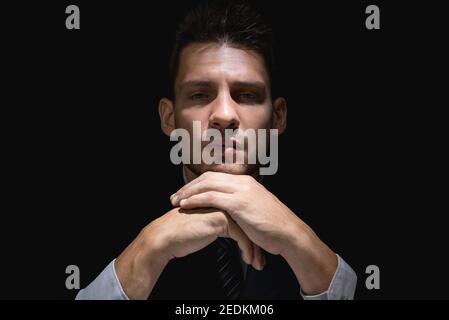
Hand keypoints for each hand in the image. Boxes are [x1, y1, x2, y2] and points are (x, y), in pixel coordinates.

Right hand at [115, 206, 263, 298]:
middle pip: (248, 221)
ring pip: (247, 228)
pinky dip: (246, 249)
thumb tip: (235, 231)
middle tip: (261, 259)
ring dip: (253, 248)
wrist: (166, 237)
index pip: (244, 216)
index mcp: (220, 200)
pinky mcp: (220, 218)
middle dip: (256, 242)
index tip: (258, 249)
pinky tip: (247, 259)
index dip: (252, 234)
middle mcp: (223, 201)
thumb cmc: (183, 233)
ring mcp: (222, 208)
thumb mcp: (207, 224)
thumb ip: (220, 222)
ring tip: (257, 262)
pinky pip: (241, 235)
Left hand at [171, 171, 300, 255]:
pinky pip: (212, 197)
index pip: (215, 177)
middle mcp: (243, 182)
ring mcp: (241, 191)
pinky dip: (196, 200)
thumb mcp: (257, 209)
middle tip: (175, 196)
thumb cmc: (273, 226)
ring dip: (188, 192)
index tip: (185, 193)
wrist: (289, 233)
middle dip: (189, 187)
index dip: (198, 184)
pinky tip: (186, 205)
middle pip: (208, 178)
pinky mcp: (239, 203)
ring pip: (207, 185)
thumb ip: (243, 204)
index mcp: (246, 182)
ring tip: (175, 201)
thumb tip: (231, 209)